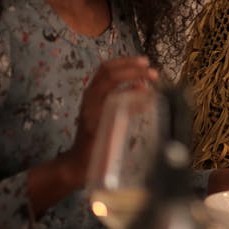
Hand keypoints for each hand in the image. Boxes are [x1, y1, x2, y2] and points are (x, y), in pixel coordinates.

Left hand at [64, 56, 157, 180]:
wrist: (77, 163)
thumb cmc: (94, 153)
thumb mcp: (110, 135)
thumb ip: (126, 115)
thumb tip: (146, 98)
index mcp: (93, 103)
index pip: (111, 78)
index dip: (132, 72)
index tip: (150, 74)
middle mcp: (90, 96)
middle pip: (108, 69)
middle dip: (130, 65)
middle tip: (149, 67)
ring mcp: (91, 98)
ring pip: (107, 73)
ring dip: (126, 68)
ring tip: (145, 69)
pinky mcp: (94, 102)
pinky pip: (108, 83)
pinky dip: (123, 78)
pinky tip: (138, 85)